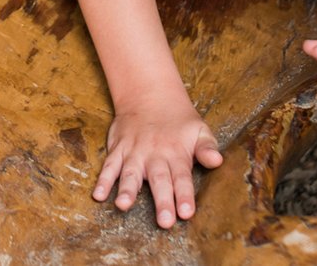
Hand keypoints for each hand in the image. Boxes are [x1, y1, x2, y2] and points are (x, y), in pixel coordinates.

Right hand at [94, 97, 223, 227]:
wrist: (149, 95)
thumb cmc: (179, 121)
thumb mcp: (199, 130)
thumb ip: (207, 148)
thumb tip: (218, 161)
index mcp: (176, 154)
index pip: (182, 178)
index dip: (185, 196)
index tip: (187, 213)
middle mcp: (155, 155)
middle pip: (159, 180)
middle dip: (162, 201)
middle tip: (164, 221)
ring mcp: (134, 152)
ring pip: (130, 173)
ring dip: (127, 190)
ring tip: (123, 205)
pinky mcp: (118, 149)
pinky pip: (109, 165)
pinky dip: (103, 180)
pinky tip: (98, 195)